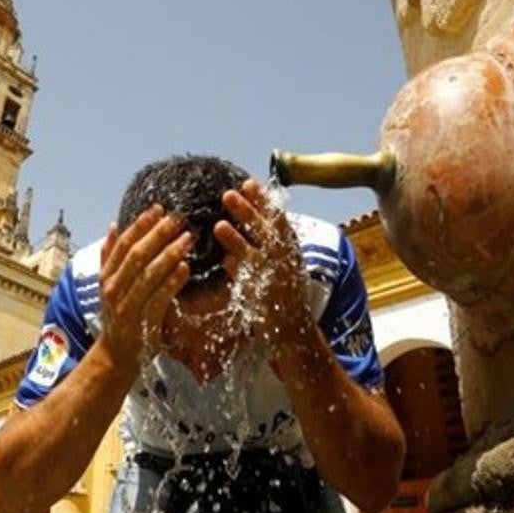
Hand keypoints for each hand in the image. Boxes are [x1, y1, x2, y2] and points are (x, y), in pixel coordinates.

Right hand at [98, 204, 193, 365]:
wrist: (116, 355)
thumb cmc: (119, 316)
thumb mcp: (110, 285)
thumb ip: (110, 256)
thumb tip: (113, 225)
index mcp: (107, 276)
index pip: (124, 245)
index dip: (141, 225)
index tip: (158, 209)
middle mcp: (114, 289)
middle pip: (137, 255)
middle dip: (158, 234)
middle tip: (178, 219)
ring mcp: (128, 306)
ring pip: (149, 275)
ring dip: (169, 254)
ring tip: (187, 238)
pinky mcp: (143, 322)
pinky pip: (159, 298)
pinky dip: (172, 282)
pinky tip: (186, 267)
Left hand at [214, 179, 313, 349]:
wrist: (294, 329)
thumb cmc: (284, 293)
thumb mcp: (282, 263)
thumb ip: (268, 242)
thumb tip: (253, 216)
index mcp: (289, 248)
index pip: (276, 218)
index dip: (263, 200)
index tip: (250, 183)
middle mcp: (285, 260)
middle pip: (266, 230)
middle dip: (248, 211)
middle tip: (228, 193)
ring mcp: (275, 278)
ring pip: (255, 254)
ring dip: (237, 239)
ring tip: (219, 226)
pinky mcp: (266, 296)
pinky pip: (250, 281)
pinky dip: (239, 270)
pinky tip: (226, 262)